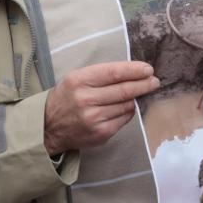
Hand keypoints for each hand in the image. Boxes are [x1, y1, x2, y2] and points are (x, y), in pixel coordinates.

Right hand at [43, 61, 158, 154]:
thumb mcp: (76, 79)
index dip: (134, 70)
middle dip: (144, 84)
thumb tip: (134, 72)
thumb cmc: (67, 98)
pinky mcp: (101, 133)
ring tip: (139, 93)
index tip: (148, 69)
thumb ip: (101, 75)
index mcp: (79, 81)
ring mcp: (94, 118)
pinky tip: (125, 107)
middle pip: (124, 90)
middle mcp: (85, 100)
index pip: (114, 73)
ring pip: (127, 105)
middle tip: (154, 81)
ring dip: (136, 98)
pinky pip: (124, 118)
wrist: (48, 127)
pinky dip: (128, 111)